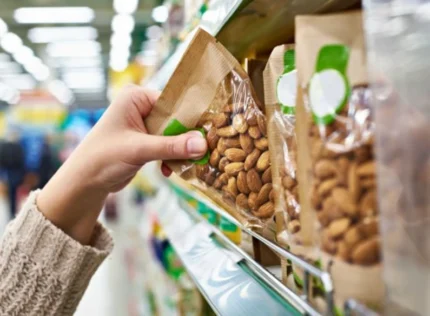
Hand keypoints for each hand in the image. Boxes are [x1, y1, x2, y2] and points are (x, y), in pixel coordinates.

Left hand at [37, 85, 206, 243]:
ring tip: (183, 165)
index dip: (191, 119)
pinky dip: (171, 158)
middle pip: (176, 119)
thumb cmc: (103, 158)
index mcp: (136, 97)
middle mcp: (141, 107)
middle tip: (201, 153)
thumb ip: (171, 146)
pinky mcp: (146, 141)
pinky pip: (168, 145)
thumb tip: (203, 144)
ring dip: (179, 151)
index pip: (173, 102)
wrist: (85, 182)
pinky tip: (167, 171)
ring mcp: (144, 124)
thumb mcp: (139, 150)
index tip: (208, 134)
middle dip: (186, 138)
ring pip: (174, 134)